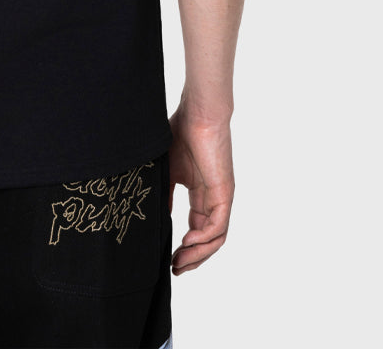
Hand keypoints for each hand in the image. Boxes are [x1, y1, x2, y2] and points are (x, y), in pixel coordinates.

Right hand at [167, 105, 233, 274]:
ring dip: (198, 255)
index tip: (169, 260)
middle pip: (208, 239)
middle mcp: (213, 198)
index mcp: (200, 192)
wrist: (196, 112)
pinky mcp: (224, 192)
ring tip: (180, 263)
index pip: (196, 228)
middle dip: (192, 258)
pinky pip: (219, 225)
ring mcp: (220, 196)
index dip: (185, 248)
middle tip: (174, 269)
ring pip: (216, 238)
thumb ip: (165, 194)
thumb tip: (158, 218)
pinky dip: (204, 239)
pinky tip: (187, 243)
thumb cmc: (180, 131)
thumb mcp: (167, 170)